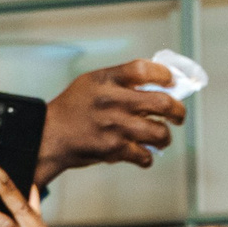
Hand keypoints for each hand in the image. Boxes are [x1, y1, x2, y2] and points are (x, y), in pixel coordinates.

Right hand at [36, 60, 187, 183]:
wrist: (49, 135)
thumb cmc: (74, 109)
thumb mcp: (92, 83)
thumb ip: (122, 82)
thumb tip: (161, 84)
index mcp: (106, 80)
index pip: (143, 69)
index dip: (164, 75)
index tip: (171, 83)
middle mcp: (112, 100)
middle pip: (163, 103)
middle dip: (178, 111)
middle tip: (178, 116)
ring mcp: (115, 126)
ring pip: (160, 133)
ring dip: (164, 137)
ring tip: (158, 136)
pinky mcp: (115, 149)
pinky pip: (146, 156)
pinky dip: (146, 157)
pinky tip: (140, 153)